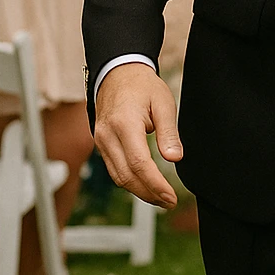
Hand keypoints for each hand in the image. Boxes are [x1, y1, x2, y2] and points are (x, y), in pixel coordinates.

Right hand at [93, 62, 181, 208]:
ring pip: (117, 176)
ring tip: (160, 198)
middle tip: (169, 202)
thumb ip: (168, 132)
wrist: (118, 73)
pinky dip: (129, 180)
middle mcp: (107, 135)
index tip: (171, 196)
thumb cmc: (143, 86)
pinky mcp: (100, 143)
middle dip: (148, 193)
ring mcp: (100, 140)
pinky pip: (113, 168)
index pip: (139, 164)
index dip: (155, 184)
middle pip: (126, 176)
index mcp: (124, 124)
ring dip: (139, 191)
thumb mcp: (163, 103)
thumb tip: (174, 159)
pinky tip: (145, 185)